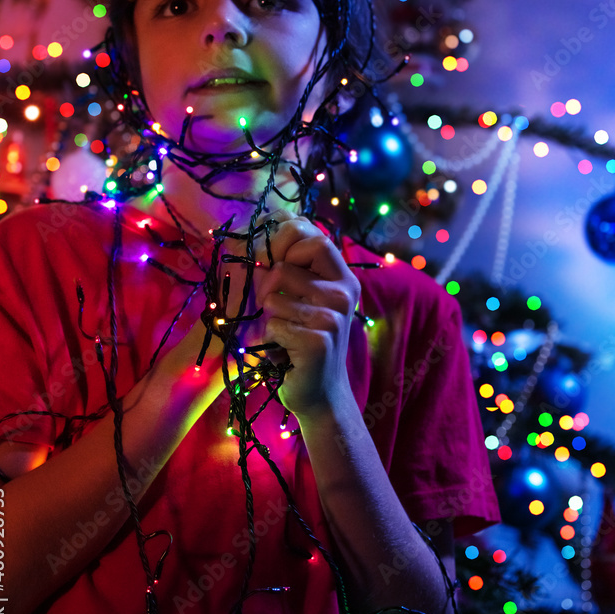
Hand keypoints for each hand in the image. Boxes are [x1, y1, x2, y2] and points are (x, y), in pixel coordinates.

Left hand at [254, 211, 360, 419]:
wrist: (318, 392)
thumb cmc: (303, 338)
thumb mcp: (304, 296)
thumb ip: (294, 262)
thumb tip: (271, 221)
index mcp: (343, 276)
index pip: (311, 236)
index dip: (283, 243)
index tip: (273, 263)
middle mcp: (345, 292)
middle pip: (286, 264)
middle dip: (270, 284)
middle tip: (275, 305)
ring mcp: (335, 317)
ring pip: (274, 297)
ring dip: (270, 316)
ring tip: (286, 331)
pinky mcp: (319, 340)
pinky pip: (274, 324)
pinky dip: (271, 337)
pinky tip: (287, 350)